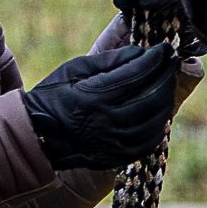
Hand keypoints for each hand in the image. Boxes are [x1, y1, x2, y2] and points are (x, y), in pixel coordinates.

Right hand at [24, 41, 178, 169]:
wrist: (35, 136)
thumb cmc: (53, 96)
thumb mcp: (74, 70)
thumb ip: (108, 60)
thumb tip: (140, 52)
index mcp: (93, 97)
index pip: (136, 75)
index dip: (155, 60)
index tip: (165, 49)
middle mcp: (106, 122)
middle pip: (151, 98)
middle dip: (166, 78)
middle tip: (170, 65)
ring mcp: (113, 144)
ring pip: (155, 122)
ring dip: (166, 101)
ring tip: (166, 85)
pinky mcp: (116, 158)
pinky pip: (148, 143)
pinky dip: (158, 125)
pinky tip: (160, 112)